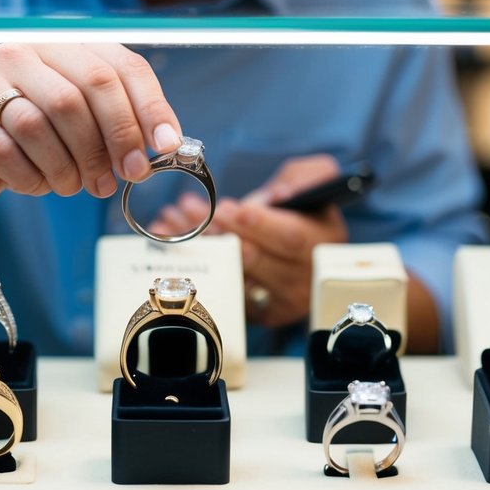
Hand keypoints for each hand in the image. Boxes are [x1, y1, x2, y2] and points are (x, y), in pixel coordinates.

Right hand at [0, 43, 182, 206]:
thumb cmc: (27, 135)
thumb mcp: (78, 121)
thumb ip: (118, 123)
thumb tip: (164, 145)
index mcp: (62, 46)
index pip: (120, 66)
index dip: (149, 108)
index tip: (165, 147)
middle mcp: (24, 54)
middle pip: (84, 91)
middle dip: (114, 140)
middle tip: (125, 175)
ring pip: (44, 124)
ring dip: (70, 166)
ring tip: (75, 185)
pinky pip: (8, 153)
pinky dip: (32, 178)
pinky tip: (37, 183)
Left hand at [149, 154, 347, 327]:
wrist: (305, 253)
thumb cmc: (304, 213)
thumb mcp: (317, 184)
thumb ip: (308, 177)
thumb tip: (280, 194)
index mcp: (319, 244)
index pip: (289, 237)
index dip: (258, 224)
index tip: (228, 208)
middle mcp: (300, 278)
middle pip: (254, 258)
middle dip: (219, 232)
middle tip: (194, 210)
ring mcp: (275, 300)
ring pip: (230, 274)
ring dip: (198, 247)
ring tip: (172, 220)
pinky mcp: (254, 312)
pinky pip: (220, 288)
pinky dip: (194, 264)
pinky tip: (170, 242)